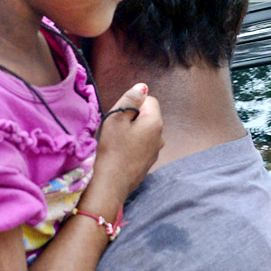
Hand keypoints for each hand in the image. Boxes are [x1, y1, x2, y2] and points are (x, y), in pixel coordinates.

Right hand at [84, 83, 162, 215]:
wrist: (111, 183)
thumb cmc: (112, 148)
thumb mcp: (117, 118)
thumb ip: (131, 99)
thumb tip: (143, 87)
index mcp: (155, 122)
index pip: (149, 100)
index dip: (132, 103)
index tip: (119, 115)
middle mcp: (160, 136)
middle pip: (147, 117)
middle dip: (132, 118)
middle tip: (116, 128)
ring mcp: (155, 152)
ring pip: (144, 132)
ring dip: (132, 133)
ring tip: (116, 142)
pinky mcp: (147, 163)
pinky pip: (141, 147)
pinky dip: (132, 146)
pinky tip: (120, 154)